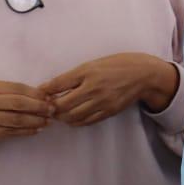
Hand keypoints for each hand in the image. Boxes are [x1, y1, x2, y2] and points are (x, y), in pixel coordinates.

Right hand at [0, 80, 53, 167]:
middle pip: (18, 103)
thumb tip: (42, 95)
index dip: (36, 93)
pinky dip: (26, 131)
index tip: (50, 97)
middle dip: (39, 106)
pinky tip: (36, 130)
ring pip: (16, 119)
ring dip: (36, 121)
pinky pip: (11, 132)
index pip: (17, 88)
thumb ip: (9, 94)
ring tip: (47, 121)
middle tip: (52, 110)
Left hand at [39, 54, 178, 127]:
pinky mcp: (109, 111)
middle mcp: (94, 88)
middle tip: (47, 107)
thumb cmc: (119, 64)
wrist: (144, 74)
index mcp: (88, 71)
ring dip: (62, 117)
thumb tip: (52, 86)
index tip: (39, 94)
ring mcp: (102, 101)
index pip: (59, 83)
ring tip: (59, 113)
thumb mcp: (95, 63)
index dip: (45, 91)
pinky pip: (86, 121)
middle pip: (62, 105)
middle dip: (51, 108)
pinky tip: (72, 117)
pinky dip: (75, 121)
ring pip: (73, 116)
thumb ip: (74, 75)